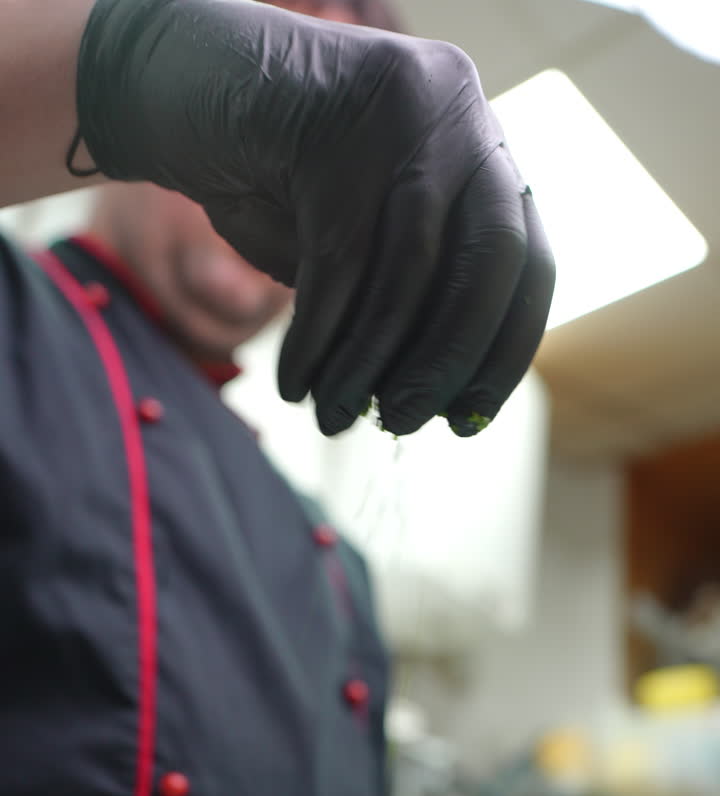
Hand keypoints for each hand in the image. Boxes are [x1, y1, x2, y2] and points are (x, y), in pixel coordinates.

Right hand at [74, 0, 554, 435]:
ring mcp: (401, 110)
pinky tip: (296, 385)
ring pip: (408, 269)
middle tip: (401, 422)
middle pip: (489, 261)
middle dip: (447, 360)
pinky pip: (337, 262)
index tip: (466, 419)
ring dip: (368, 362)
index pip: (529, 264)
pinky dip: (316, 339)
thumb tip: (437, 400)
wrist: (181, 90)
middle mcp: (458, 113)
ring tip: (334, 417)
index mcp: (481, 146)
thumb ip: (409, 301)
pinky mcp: (335, 124)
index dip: (503, 352)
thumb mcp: (362, 241)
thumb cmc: (276, 180)